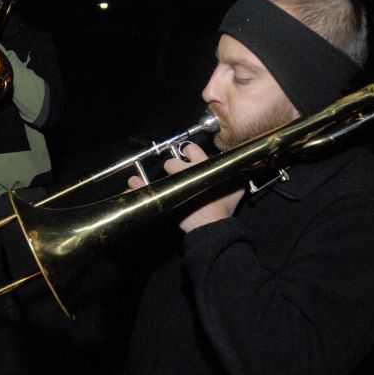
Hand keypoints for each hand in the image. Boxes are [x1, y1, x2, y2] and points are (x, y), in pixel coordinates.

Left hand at [129, 142, 244, 232]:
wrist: (212, 225)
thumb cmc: (224, 207)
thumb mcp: (236, 188)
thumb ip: (236, 175)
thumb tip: (241, 167)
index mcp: (204, 166)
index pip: (191, 149)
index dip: (189, 152)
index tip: (188, 158)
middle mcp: (187, 171)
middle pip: (173, 161)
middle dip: (174, 165)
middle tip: (178, 174)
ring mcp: (175, 184)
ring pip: (164, 171)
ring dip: (165, 175)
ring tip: (168, 184)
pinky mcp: (167, 197)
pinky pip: (148, 187)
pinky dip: (139, 184)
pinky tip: (133, 182)